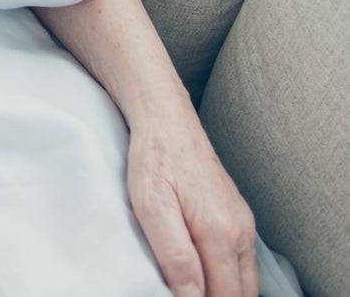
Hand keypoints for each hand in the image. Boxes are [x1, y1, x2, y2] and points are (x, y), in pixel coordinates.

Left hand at [126, 116, 256, 296]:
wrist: (166, 118)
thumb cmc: (154, 158)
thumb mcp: (151, 206)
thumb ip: (175, 255)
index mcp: (221, 233)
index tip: (177, 296)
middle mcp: (241, 231)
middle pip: (241, 294)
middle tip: (182, 292)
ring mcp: (244, 224)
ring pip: (245, 280)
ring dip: (224, 291)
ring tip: (190, 285)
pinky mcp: (238, 216)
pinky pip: (241, 261)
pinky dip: (227, 276)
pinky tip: (202, 272)